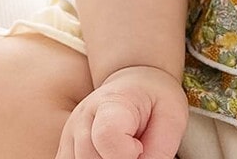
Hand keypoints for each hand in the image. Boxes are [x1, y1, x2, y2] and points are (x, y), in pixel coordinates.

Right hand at [54, 64, 189, 158]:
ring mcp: (69, 136)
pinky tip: (108, 156)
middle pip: (90, 158)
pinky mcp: (64, 150)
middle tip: (135, 151)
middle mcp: (82, 119)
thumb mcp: (171, 116)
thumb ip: (160, 149)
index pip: (106, 135)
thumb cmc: (155, 100)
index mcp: (111, 102)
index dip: (125, 153)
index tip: (139, 148)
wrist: (136, 84)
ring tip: (122, 151)